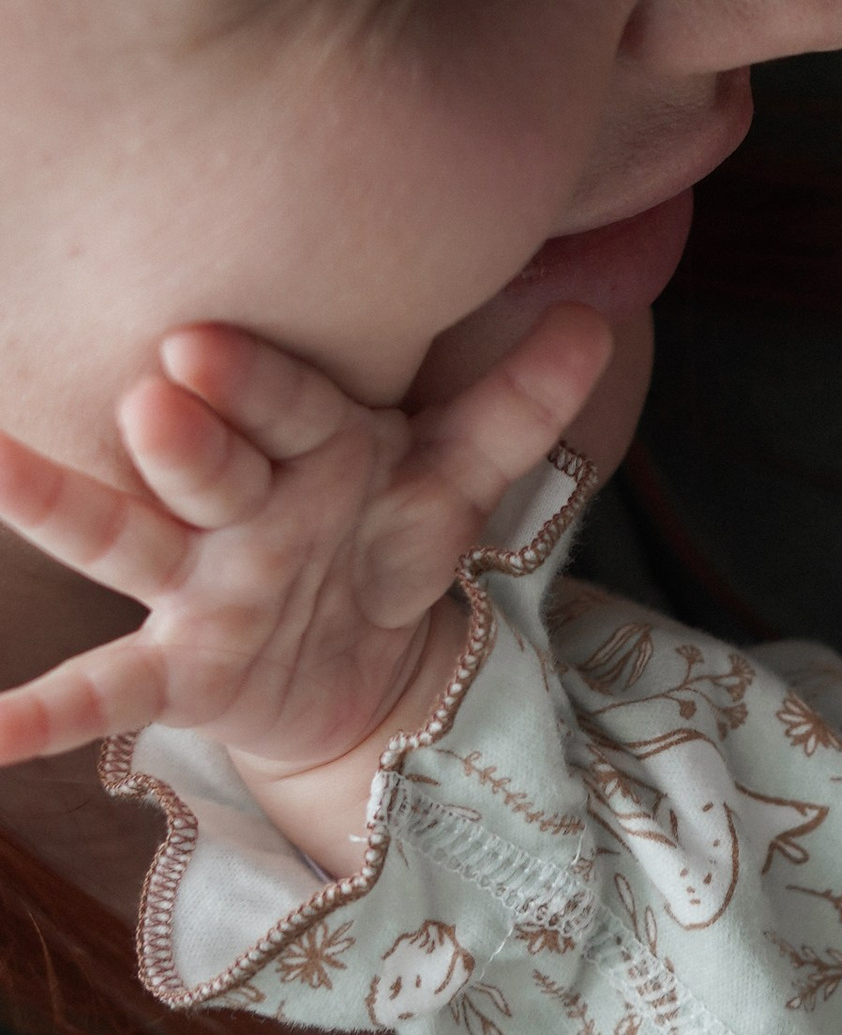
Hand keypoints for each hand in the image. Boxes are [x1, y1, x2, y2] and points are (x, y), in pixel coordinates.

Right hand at [0, 311, 607, 813]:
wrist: (365, 660)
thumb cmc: (388, 536)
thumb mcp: (458, 483)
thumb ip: (516, 410)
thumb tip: (593, 323)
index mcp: (306, 443)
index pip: (283, 403)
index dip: (254, 382)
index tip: (206, 341)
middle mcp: (234, 506)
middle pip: (205, 464)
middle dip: (184, 438)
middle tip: (153, 398)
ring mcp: (194, 586)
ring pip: (124, 540)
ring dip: (57, 509)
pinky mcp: (176, 671)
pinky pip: (102, 691)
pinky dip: (41, 712)